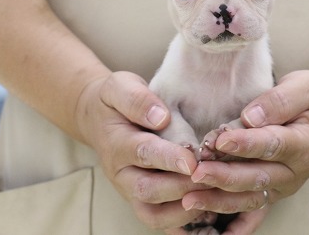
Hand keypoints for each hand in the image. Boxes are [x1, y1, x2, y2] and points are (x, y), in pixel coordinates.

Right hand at [75, 71, 206, 229]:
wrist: (97, 119)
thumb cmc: (115, 101)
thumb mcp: (120, 87)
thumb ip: (137, 99)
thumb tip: (160, 117)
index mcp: (117, 143)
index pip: (143, 153)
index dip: (168, 158)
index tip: (192, 160)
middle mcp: (122, 173)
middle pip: (148, 190)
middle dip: (180, 187)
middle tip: (210, 179)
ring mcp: (130, 191)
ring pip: (152, 214)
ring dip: (182, 211)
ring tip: (211, 198)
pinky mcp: (141, 201)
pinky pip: (158, 221)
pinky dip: (181, 223)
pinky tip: (207, 213)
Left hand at [182, 57, 308, 230]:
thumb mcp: (305, 87)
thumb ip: (279, 101)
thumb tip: (250, 117)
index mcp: (306, 143)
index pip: (273, 145)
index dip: (246, 144)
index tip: (220, 140)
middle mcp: (297, 170)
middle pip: (257, 177)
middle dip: (225, 177)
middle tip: (197, 173)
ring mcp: (285, 184)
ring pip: (250, 197)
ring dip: (220, 199)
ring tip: (191, 198)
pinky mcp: (274, 190)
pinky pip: (252, 209)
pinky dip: (232, 220)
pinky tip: (212, 226)